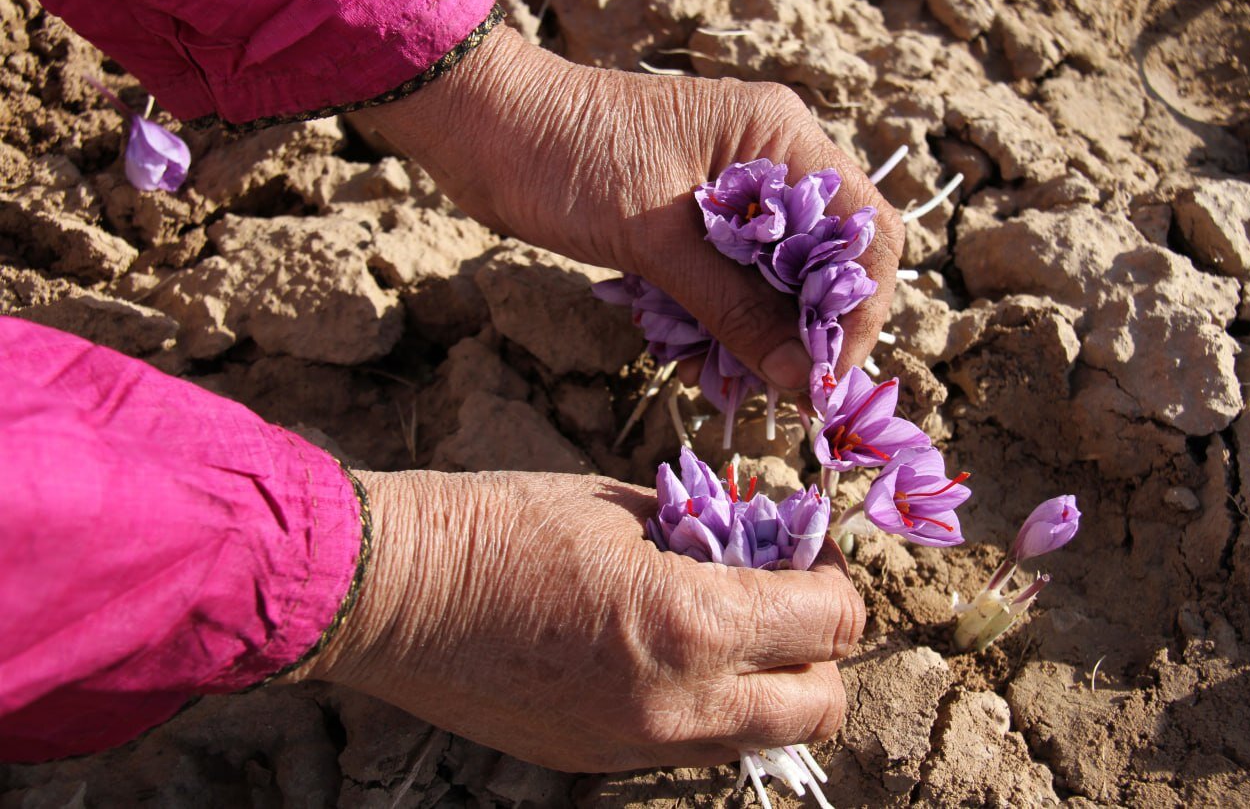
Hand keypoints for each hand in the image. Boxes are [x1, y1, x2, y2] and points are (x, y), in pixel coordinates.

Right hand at [291, 470, 864, 771]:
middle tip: (785, 602)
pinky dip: (709, 710)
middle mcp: (682, 702)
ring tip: (730, 633)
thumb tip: (759, 547)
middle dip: (822, 652)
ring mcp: (639, 743)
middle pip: (820, 707)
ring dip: (770, 690)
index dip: (834, 581)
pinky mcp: (598, 762)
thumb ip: (709, 534)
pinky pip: (693, 748)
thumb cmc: (503, 526)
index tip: (808, 555)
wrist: (396, 593)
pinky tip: (667, 658)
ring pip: (760, 741)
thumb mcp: (623, 506)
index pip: (831, 623)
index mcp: (694, 621)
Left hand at [358, 26, 903, 387]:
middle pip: (826, 261)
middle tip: (776, 391)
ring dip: (758, 333)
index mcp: (778, 139)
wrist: (483, 127)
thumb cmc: (565, 159)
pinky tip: (691, 358)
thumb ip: (733, 308)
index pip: (865, 230)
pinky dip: (719, 321)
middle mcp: (769, 158)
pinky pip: (731, 279)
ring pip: (777, 279)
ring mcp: (732, 187)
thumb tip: (801, 377)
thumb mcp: (655, 241)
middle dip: (805, 330)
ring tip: (722, 381)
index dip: (860, 309)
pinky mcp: (695, 217)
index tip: (827, 373)